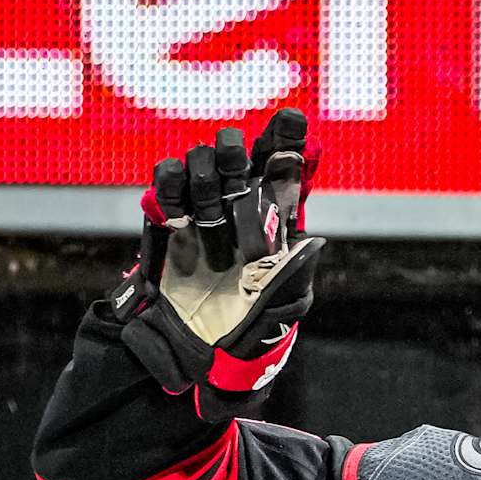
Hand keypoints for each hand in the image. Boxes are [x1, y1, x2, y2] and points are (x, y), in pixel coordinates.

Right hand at [113, 110, 322, 414]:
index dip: (288, 140)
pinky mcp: (169, 221)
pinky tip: (179, 212)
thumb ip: (296, 273)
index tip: (294, 121)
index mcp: (274, 224)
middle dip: (238, 155)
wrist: (194, 358)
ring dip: (207, 181)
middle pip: (240, 153)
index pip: (284, 169)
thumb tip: (312, 238)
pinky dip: (172, 185)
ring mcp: (203, 211)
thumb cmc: (248, 337)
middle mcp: (239, 209)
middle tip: (237, 178)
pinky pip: (167, 181)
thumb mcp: (281, 310)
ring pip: (203, 159)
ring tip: (208, 222)